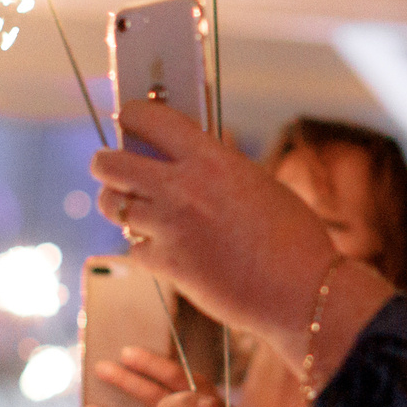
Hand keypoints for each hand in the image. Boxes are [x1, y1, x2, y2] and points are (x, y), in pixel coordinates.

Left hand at [91, 102, 368, 341]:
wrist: (302, 291)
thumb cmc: (292, 236)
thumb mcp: (257, 182)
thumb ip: (219, 164)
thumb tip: (197, 149)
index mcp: (210, 159)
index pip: (148, 117)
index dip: (133, 114)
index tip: (130, 119)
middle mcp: (182, 188)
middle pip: (108, 163)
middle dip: (105, 163)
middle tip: (112, 167)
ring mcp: (170, 228)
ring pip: (111, 205)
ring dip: (117, 203)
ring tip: (132, 207)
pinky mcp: (167, 265)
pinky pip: (133, 247)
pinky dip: (143, 247)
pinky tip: (162, 247)